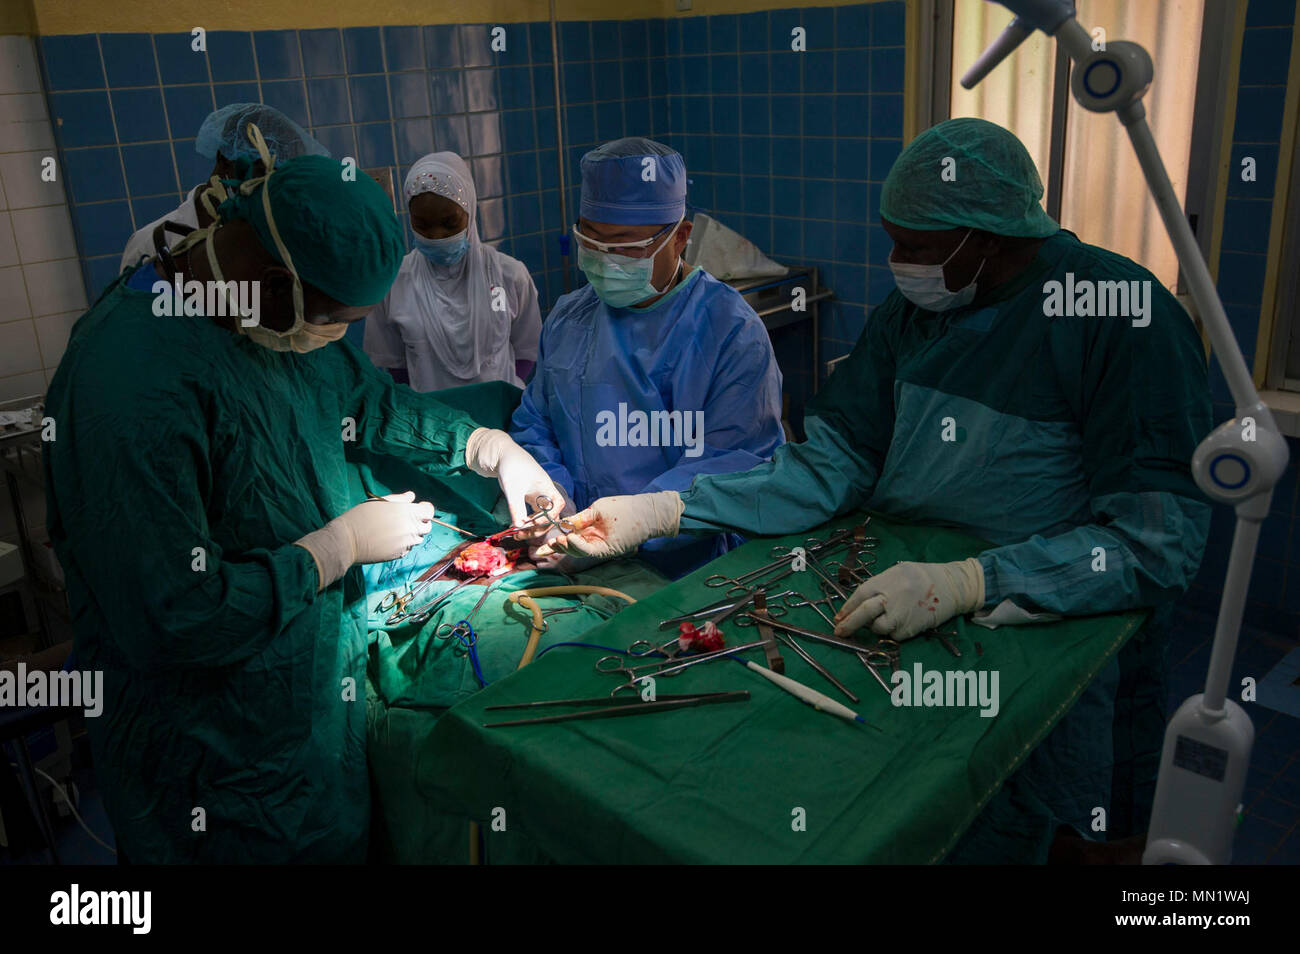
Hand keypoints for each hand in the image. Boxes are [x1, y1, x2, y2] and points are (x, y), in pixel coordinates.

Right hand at [336, 492, 435, 562]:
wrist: (347, 540)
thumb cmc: (361, 516)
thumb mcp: (379, 502)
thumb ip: (399, 499)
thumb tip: (411, 497)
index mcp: (406, 512)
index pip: (429, 511)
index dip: (424, 509)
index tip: (417, 509)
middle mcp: (410, 528)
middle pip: (427, 527)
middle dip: (420, 523)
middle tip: (406, 520)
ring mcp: (406, 543)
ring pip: (418, 539)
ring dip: (412, 535)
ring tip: (395, 531)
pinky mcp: (399, 554)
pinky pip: (408, 549)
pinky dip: (403, 545)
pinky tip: (389, 540)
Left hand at [464, 428, 560, 532]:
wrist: (502, 456)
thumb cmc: (511, 467)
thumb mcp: (512, 488)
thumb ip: (516, 507)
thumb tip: (519, 526)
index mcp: (547, 487)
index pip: (558, 505)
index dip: (550, 516)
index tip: (534, 524)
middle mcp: (545, 493)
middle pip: (550, 515)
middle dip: (538, 527)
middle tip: (522, 534)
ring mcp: (537, 496)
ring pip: (541, 517)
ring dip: (532, 527)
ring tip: (517, 534)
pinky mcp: (529, 498)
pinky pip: (532, 514)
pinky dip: (525, 522)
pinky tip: (515, 526)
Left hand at [535, 491, 683, 559]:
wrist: (649, 512)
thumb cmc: (628, 510)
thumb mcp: (601, 509)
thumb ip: (583, 517)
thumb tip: (565, 523)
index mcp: (605, 546)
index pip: (585, 550)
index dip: (573, 544)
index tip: (564, 536)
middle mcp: (602, 548)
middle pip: (578, 551)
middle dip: (562, 549)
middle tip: (546, 546)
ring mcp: (602, 545)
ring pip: (580, 548)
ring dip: (565, 546)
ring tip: (549, 544)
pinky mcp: (602, 539)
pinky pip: (586, 541)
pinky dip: (574, 540)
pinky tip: (561, 537)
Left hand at [833, 558, 983, 639]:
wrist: (950, 586)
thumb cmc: (920, 577)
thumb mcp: (896, 573)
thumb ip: (878, 586)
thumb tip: (859, 604)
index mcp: (885, 581)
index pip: (860, 596)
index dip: (846, 609)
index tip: (838, 619)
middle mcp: (891, 598)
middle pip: (864, 614)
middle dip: (849, 625)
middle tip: (839, 632)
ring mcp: (901, 615)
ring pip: (878, 628)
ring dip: (876, 627)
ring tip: (889, 616)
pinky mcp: (911, 629)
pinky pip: (894, 636)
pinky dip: (894, 632)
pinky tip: (904, 620)